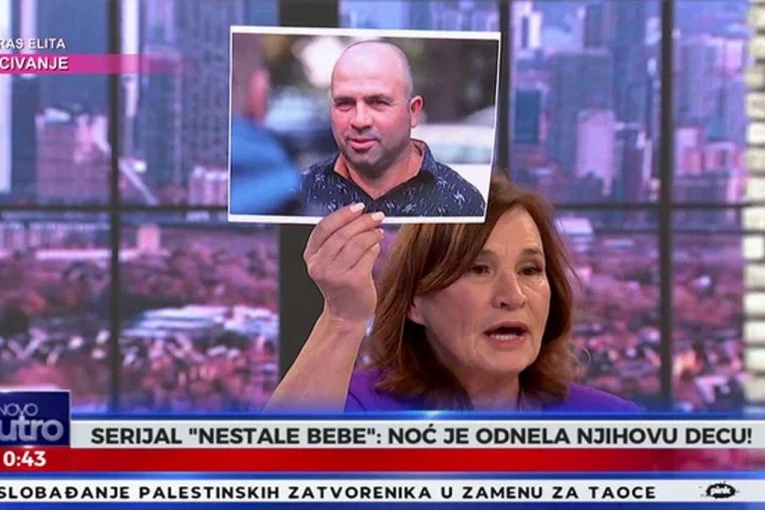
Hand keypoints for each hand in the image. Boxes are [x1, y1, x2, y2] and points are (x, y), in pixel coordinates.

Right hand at [303, 203, 384, 324]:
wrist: (345, 314)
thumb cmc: (341, 284)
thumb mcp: (330, 261)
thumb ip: (337, 240)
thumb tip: (359, 215)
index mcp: (310, 256)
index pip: (323, 227)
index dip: (342, 214)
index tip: (359, 207)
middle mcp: (319, 266)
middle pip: (342, 233)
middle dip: (362, 221)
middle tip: (376, 216)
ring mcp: (335, 275)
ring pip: (356, 242)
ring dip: (371, 232)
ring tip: (378, 230)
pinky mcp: (353, 281)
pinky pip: (368, 255)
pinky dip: (374, 247)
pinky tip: (377, 245)